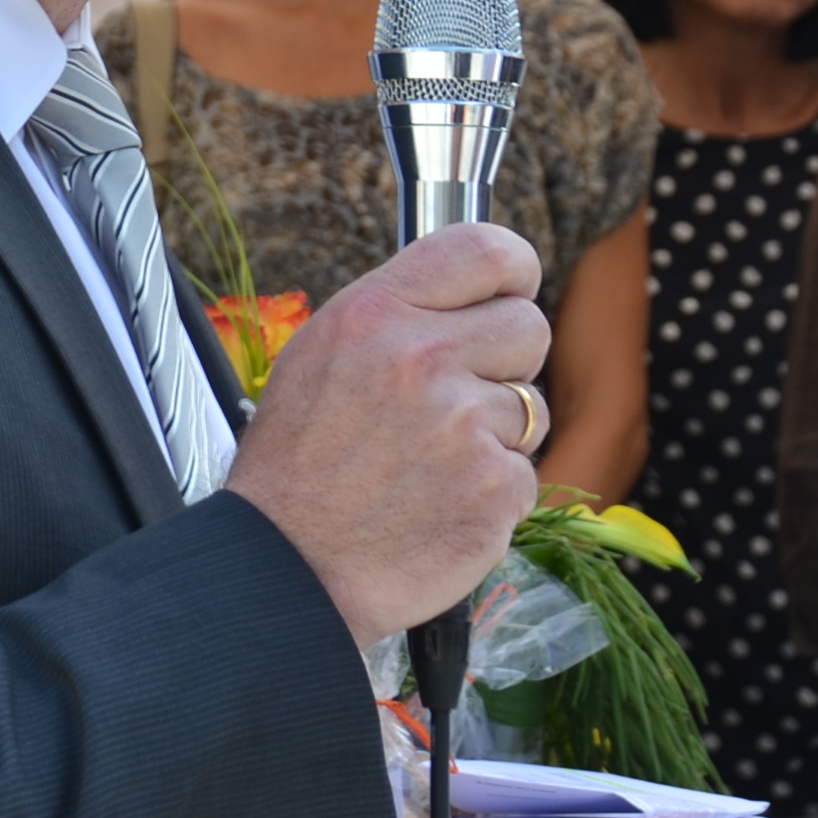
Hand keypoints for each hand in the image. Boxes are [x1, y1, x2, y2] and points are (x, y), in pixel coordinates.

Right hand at [226, 222, 549, 645]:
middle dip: (505, 362)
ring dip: (495, 435)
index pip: (486, 249)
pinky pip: (524, 473)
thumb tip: (475, 291)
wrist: (286, 567)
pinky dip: (491, 493)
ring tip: (430, 464)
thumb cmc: (298, 464)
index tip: (513, 289)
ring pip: (531, 407)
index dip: (514, 269)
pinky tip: (439, 504)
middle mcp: (422, 358)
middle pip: (529, 326)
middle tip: (456, 399)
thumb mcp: (320, 355)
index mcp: (374, 314)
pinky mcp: (494, 488)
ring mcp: (464, 425)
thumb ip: (397, 315)